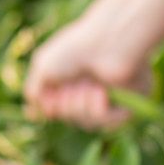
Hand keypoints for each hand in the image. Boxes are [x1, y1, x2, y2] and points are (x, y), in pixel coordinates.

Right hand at [23, 10, 153, 129]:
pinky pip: (109, 123)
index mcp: (74, 76)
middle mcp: (92, 86)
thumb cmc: (76, 49)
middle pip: (71, 116)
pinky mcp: (130, 103)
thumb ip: (35, 91)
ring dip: (82, 107)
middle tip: (73, 87)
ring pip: (88, 122)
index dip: (52, 106)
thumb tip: (34, 112)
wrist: (109, 42)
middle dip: (67, 106)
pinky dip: (100, 111)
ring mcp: (111, 96)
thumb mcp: (44, 66)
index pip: (59, 106)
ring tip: (90, 87)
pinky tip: (102, 94)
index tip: (47, 98)